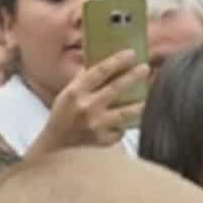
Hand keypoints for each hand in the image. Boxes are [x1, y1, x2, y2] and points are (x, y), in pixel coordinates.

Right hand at [32, 48, 146, 153]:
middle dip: (133, 76)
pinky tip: (128, 122)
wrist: (55, 148)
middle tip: (145, 68)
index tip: (131, 53)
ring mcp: (96, 125)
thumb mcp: (67, 94)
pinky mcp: (102, 141)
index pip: (99, 71)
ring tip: (148, 98)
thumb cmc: (63, 117)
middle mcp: (86, 107)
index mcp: (75, 92)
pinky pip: (120, 130)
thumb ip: (83, 80)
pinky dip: (123, 126)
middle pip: (115, 88)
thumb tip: (104, 63)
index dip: (117, 61)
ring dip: (139, 104)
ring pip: (125, 113)